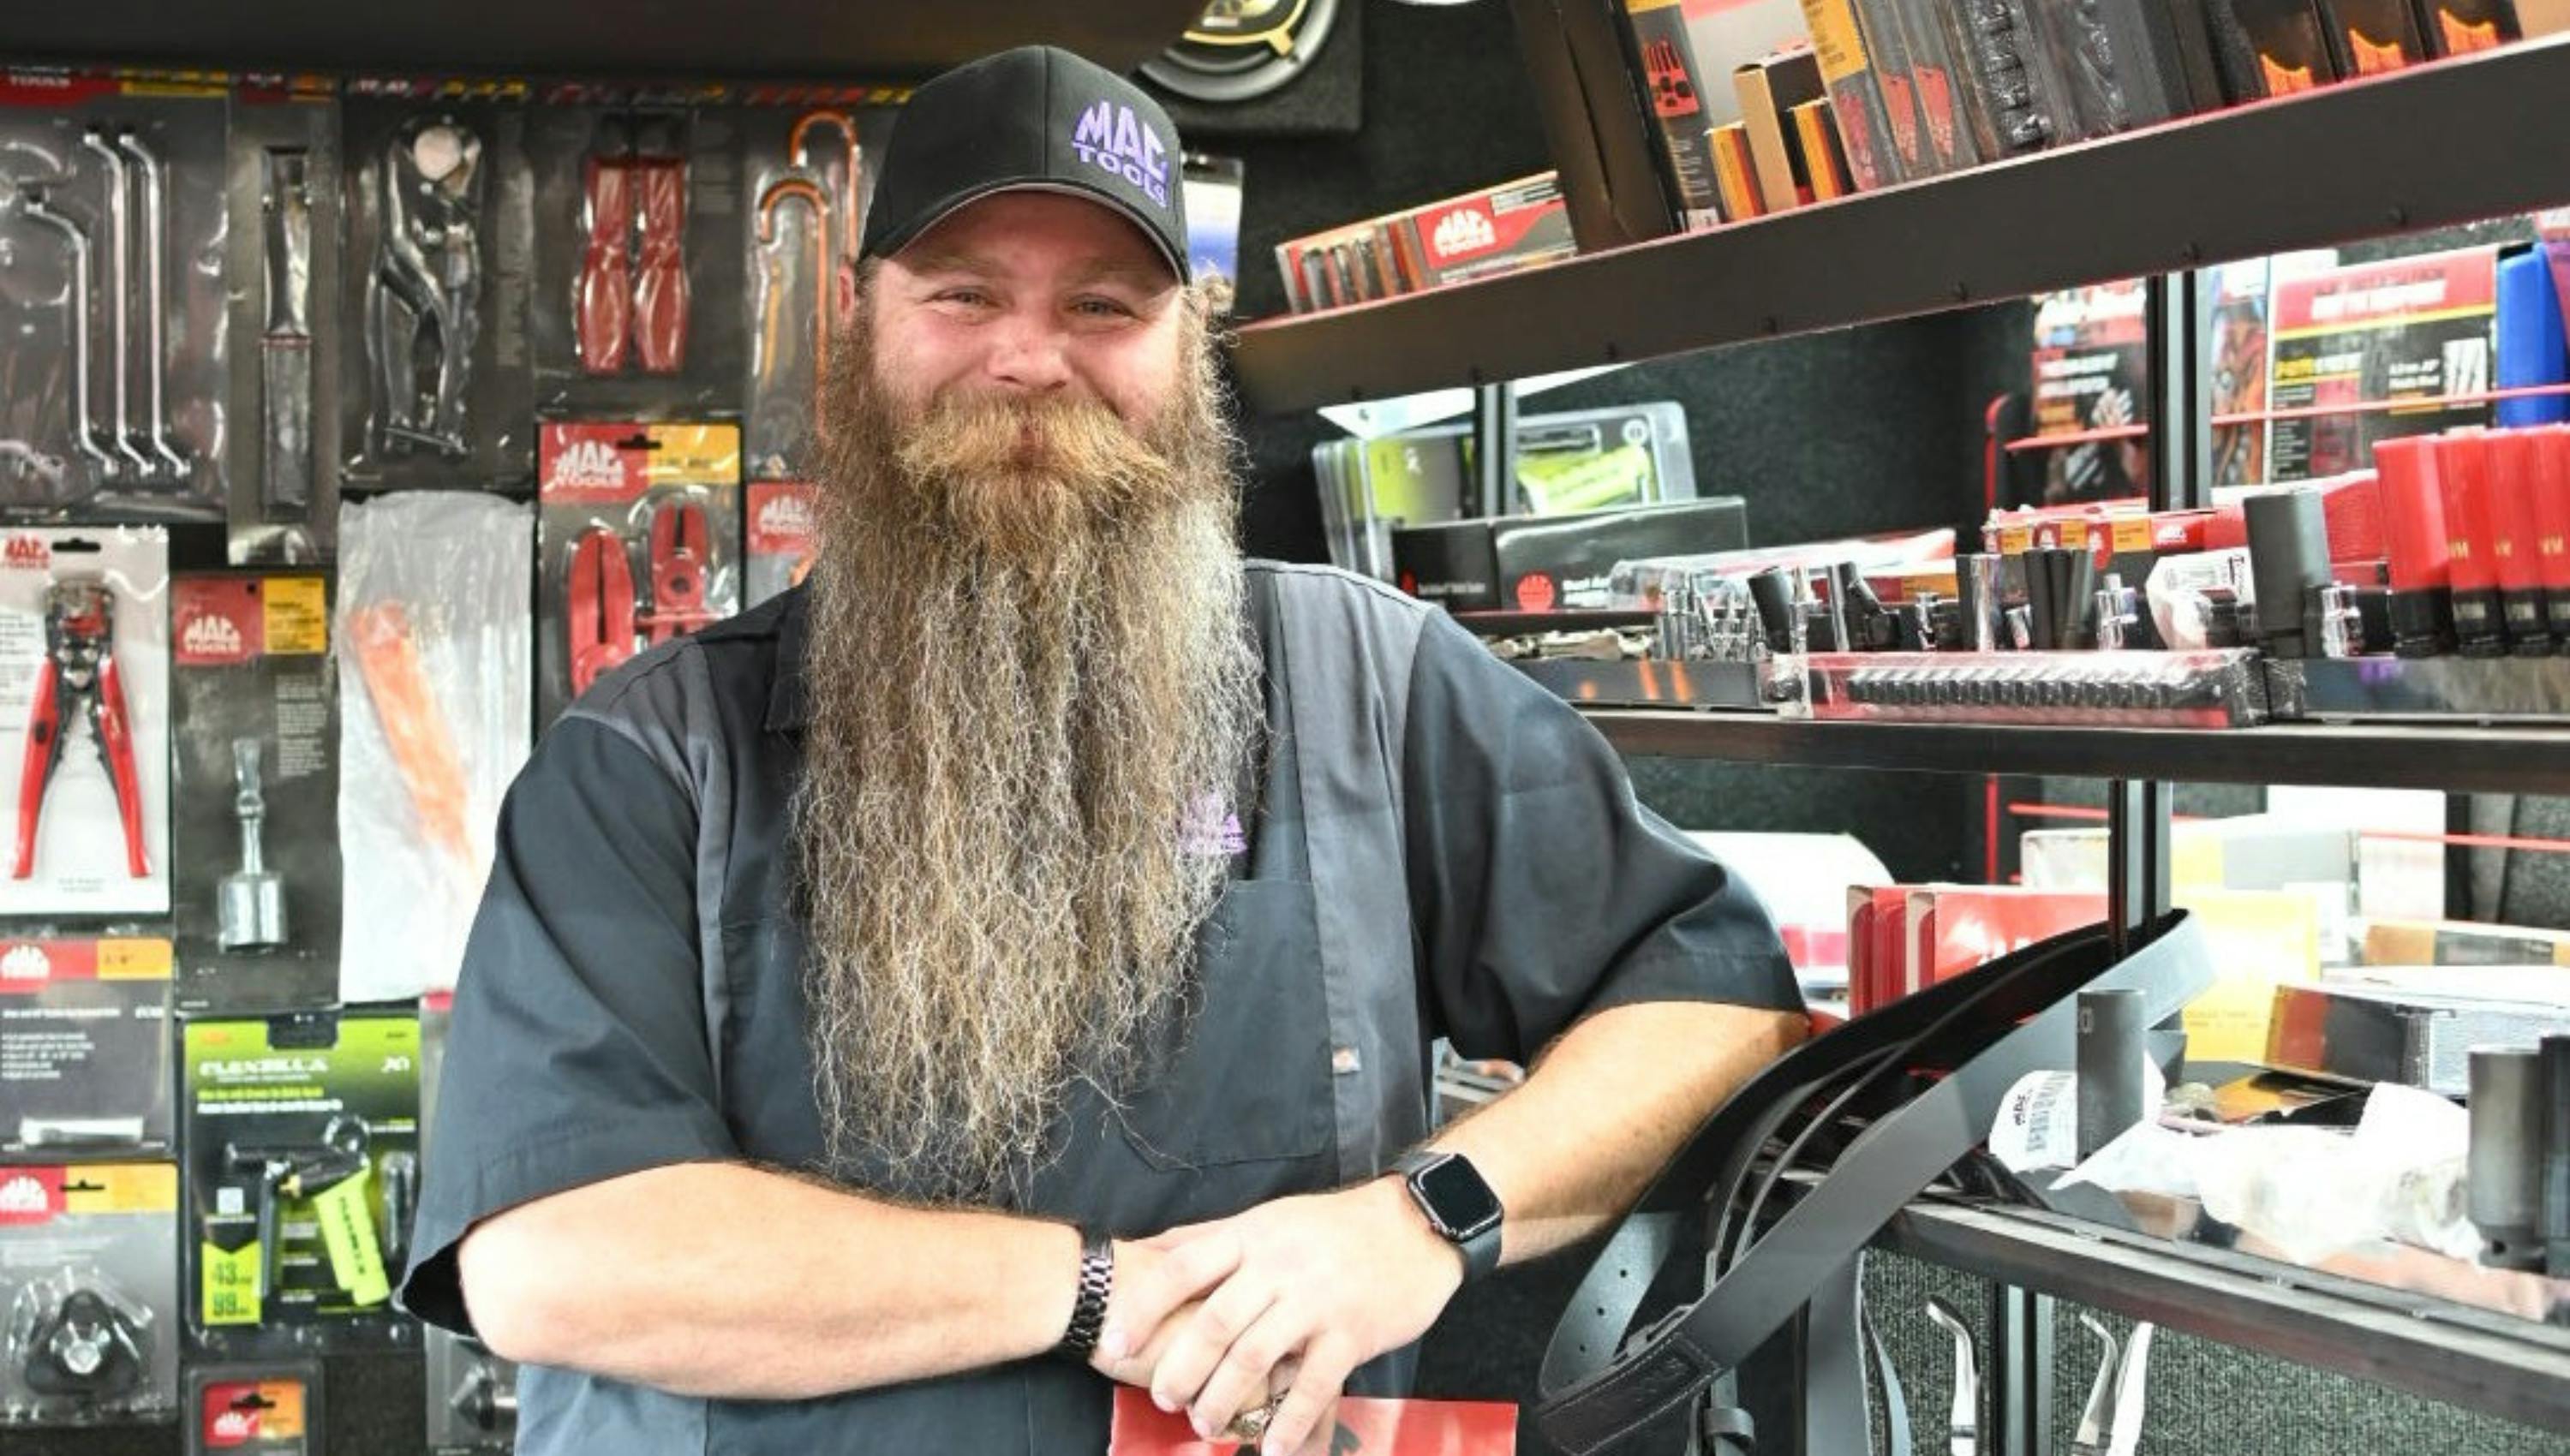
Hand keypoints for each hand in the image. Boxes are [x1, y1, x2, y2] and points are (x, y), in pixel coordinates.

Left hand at [1106, 1179, 1466, 1453]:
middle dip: (1180, 1367)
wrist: (1415, 1225)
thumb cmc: (1334, 1227)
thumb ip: (1212, 1237)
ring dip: (1224, 1398)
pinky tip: (1271, 1445)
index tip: (1114, 1345)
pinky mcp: (1353, 1332)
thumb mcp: (1269, 1219)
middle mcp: (1279, 1266)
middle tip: (1163, 1398)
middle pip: (1213, 1321)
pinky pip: (1313, 1384)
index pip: (1182, 1268)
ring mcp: (1317, 1300)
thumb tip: (1150, 1249)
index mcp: (1252, 1236)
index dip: (1142, 1309)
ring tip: (1208, 1426)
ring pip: (1255, 1356)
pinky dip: (1288, 1419)